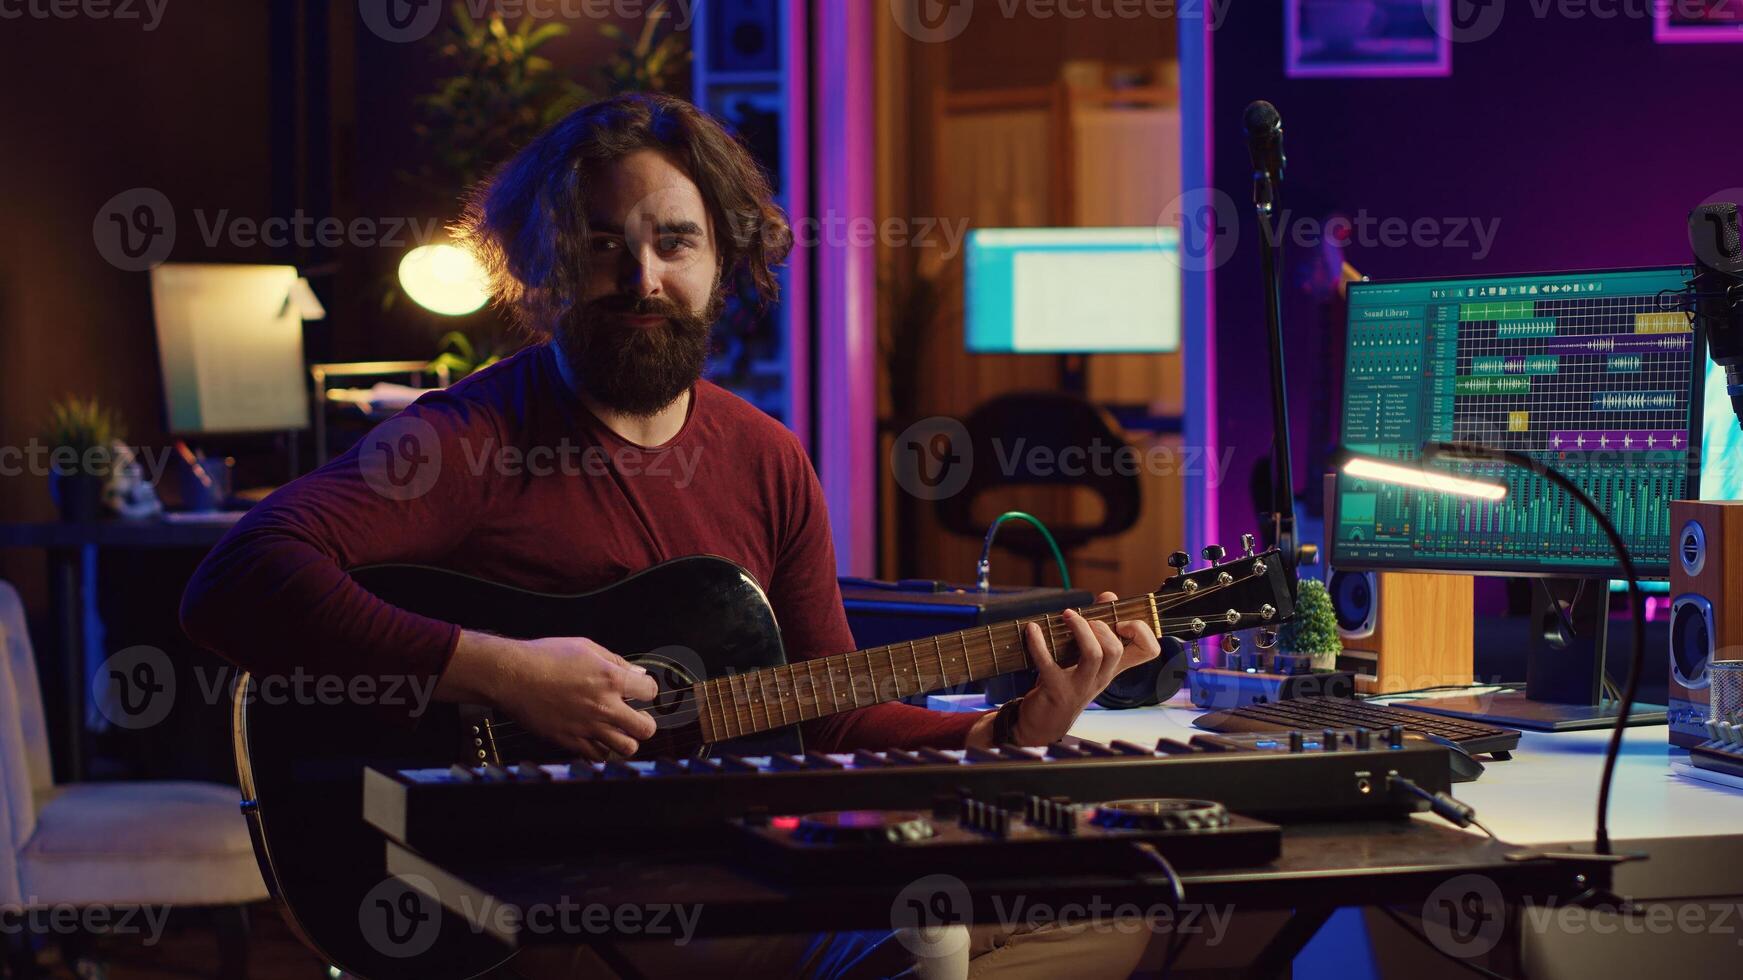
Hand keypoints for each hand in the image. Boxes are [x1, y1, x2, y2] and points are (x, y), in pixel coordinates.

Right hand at [441, 630, 659, 759]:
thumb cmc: (544, 657)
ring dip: (626, 739)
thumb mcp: (585, 647)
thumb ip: (615, 661)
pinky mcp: (569, 740)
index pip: (650, 691)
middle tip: (635, 716)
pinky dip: (602, 749)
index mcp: (610, 679)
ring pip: (626, 748)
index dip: (647, 689)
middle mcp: (603, 706)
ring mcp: (587, 727)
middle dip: (645, 722)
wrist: (511, 675)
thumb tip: (636, 672)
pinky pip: (597, 756)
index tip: (639, 690)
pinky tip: (596, 737)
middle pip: (646, 729)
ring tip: (618, 730)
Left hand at [1011, 592, 1159, 745]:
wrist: (1045, 722)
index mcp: (1113, 667)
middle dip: (1102, 626)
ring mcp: (1080, 686)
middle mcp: (1102, 677)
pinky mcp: (1056, 690)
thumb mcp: (1086, 657)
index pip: (1148, 651)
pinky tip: (1032, 630)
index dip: (1142, 631)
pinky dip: (1038, 644)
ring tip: (1067, 616)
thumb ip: (1099, 625)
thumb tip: (1109, 595)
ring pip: (1094, 655)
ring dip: (1080, 630)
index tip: (1123, 619)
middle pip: (1116, 649)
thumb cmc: (1067, 682)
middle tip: (1086, 619)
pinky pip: (1049, 664)